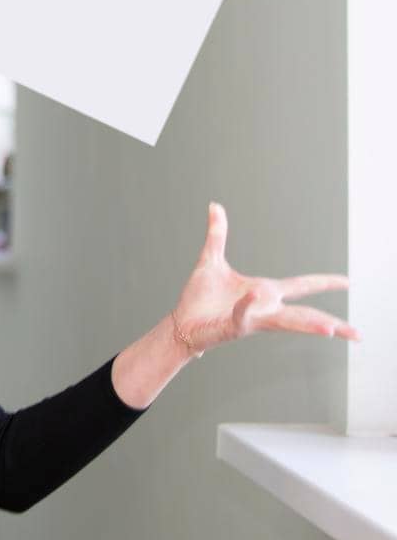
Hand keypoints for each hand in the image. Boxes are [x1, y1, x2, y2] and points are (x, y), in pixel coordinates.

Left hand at [169, 202, 358, 359]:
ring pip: (287, 322)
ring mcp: (252, 318)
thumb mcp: (211, 261)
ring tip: (332, 330)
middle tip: (358, 333)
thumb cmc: (199, 299)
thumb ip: (217, 234)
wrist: (181, 323)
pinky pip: (245, 314)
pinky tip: (256, 294)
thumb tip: (215, 206)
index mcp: (264, 292)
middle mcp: (265, 307)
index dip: (324, 282)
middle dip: (333, 323)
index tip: (348, 282)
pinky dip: (249, 305)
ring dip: (309, 325)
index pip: (301, 285)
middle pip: (306, 314)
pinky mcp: (234, 326)